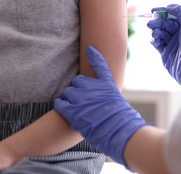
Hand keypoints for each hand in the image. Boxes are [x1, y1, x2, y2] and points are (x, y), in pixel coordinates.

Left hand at [54, 46, 146, 166]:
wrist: (118, 130)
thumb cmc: (120, 120)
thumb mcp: (118, 102)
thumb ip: (108, 95)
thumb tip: (104, 97)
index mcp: (106, 85)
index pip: (99, 65)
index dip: (94, 56)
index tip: (90, 49)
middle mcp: (94, 88)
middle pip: (77, 81)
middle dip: (76, 89)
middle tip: (79, 99)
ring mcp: (83, 98)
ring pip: (68, 92)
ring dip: (68, 98)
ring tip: (73, 107)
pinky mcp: (73, 110)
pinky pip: (60, 103)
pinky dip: (60, 105)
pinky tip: (63, 108)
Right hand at [147, 4, 180, 91]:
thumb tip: (170, 7)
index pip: (174, 16)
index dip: (164, 12)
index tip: (154, 10)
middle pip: (166, 24)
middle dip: (158, 22)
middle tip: (150, 23)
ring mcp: (173, 45)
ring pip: (161, 33)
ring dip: (155, 31)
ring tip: (154, 33)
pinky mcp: (166, 54)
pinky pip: (158, 44)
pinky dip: (154, 40)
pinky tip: (154, 40)